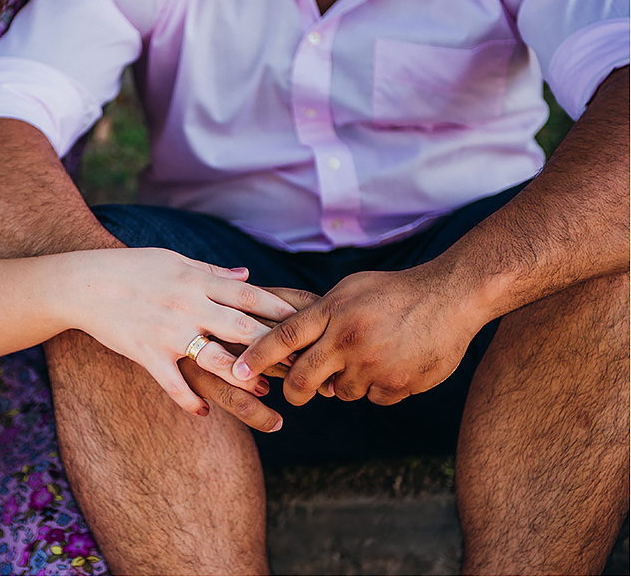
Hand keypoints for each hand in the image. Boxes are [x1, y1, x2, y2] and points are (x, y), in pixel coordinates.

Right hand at [65, 248, 297, 416]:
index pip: (249, 296)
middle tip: (302, 363)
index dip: (281, 310)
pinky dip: (189, 401)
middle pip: (241, 328)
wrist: (84, 282)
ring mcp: (167, 332)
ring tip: (264, 392)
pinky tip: (204, 414)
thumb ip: (213, 273)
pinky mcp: (146, 353)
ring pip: (213, 359)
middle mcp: (188, 306)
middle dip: (274, 346)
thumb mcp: (175, 262)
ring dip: (242, 377)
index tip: (307, 322)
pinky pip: (172, 383)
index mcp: (198, 281)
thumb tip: (246, 277)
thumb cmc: (132, 268)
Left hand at [232, 267, 482, 405]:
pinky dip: (378, 388)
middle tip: (294, 393)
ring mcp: (372, 364)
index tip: (236, 371)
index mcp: (332, 311)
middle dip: (294, 390)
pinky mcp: (396, 384)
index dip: (256, 356)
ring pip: (341, 392)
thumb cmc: (393, 291)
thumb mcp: (349, 289)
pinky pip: (373, 398)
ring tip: (368, 358)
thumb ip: (317, 314)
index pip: (282, 337)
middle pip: (302, 378)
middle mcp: (347, 339)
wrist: (452, 297)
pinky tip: (393, 364)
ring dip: (346, 383)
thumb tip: (286, 341)